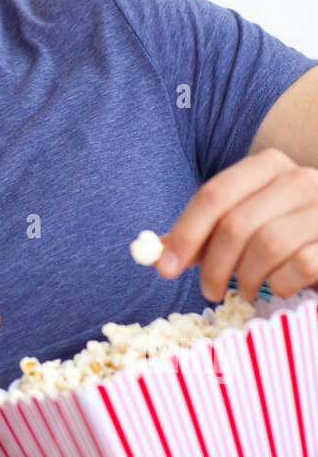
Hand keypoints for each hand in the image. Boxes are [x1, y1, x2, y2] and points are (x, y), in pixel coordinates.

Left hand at [155, 148, 317, 301]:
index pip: (214, 194)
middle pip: (236, 223)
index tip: (166, 268)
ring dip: (247, 277)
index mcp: (269, 166)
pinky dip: (281, 283)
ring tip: (246, 290)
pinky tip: (279, 287)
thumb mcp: (243, 226)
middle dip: (214, 265)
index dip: (186, 234)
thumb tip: (156, 253)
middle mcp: (301, 179)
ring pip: (267, 245)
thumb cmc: (287, 236)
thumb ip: (203, 235)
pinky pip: (300, 264)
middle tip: (209, 290)